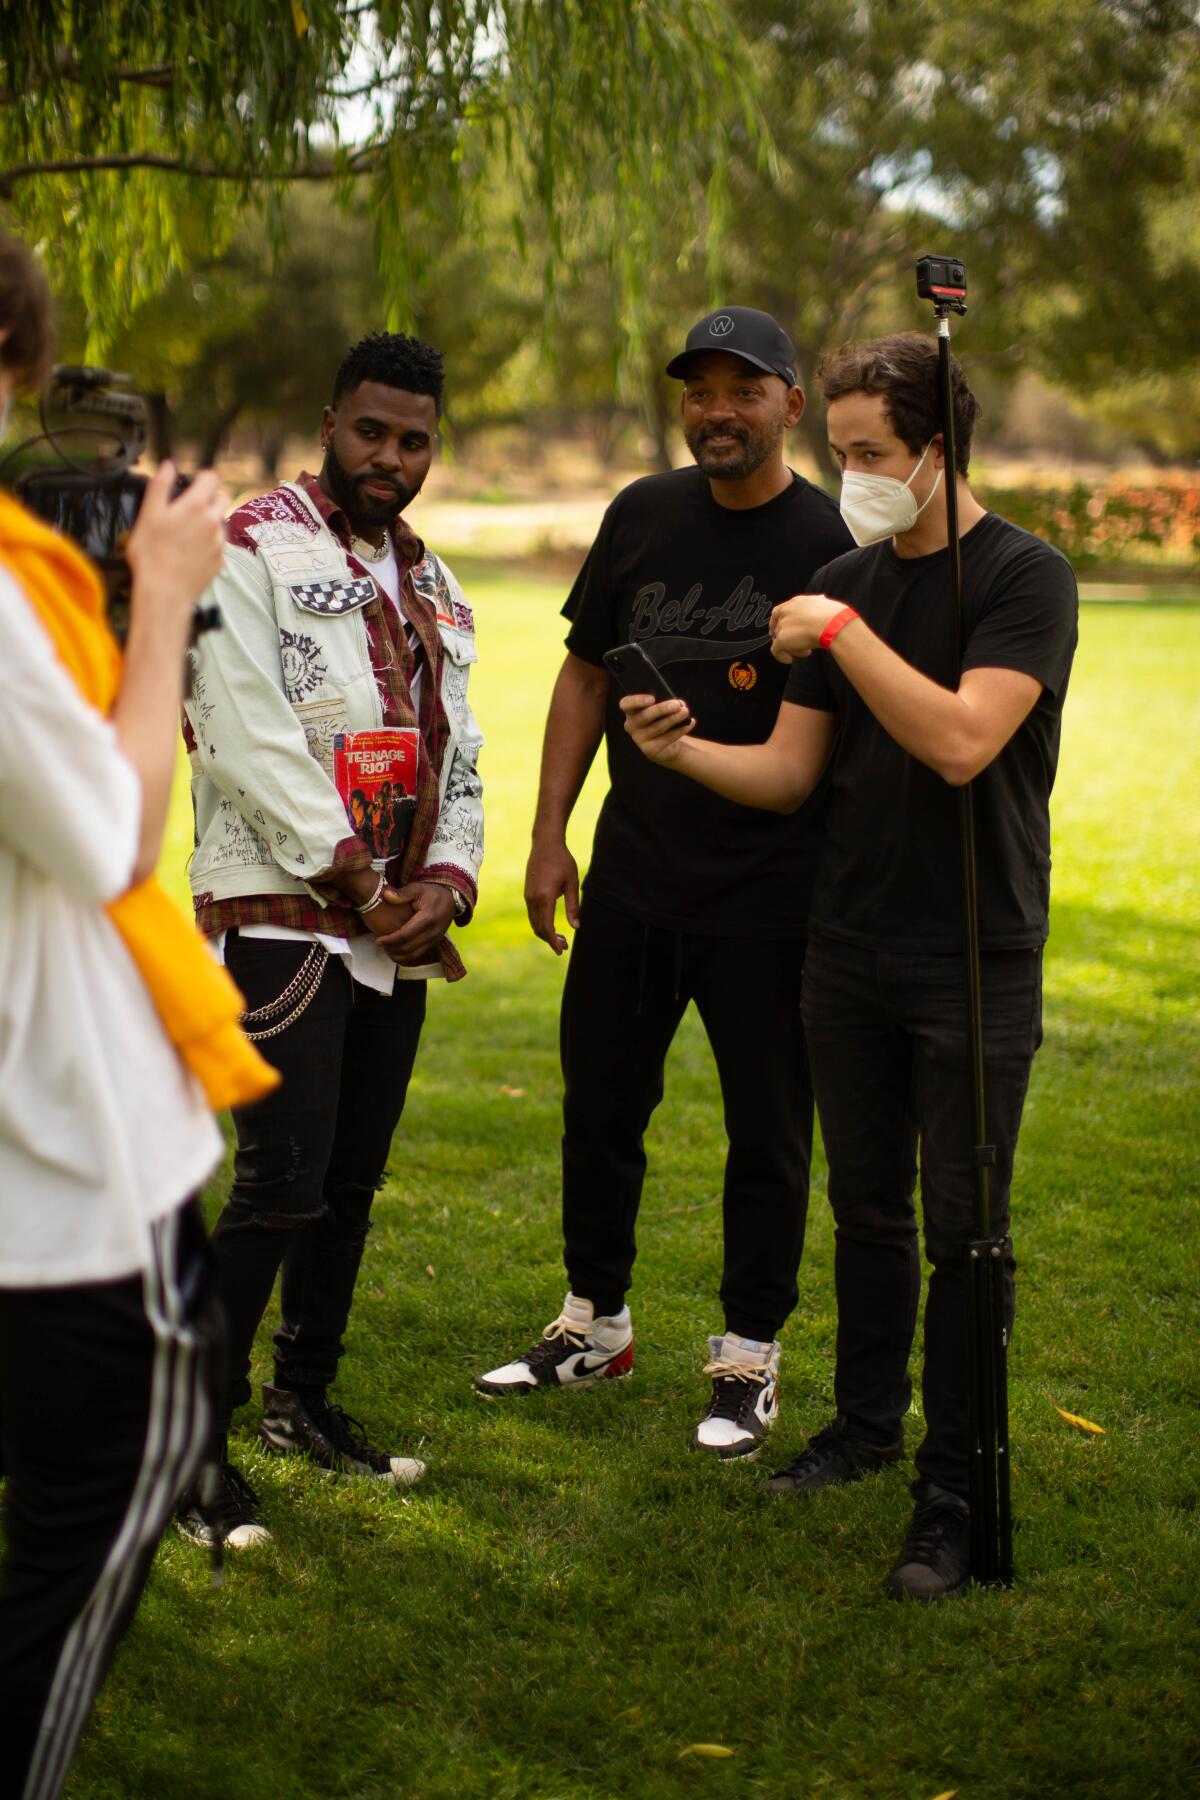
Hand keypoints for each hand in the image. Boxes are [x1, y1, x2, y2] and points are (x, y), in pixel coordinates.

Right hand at [125, 463, 225, 621]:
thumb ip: (160, 486)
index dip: (202, 477)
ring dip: (209, 521)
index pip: (211, 478)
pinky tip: (190, 552)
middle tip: (189, 506)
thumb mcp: (149, 515)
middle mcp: (213, 522)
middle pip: (222, 498)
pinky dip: (208, 543)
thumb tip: (168, 466)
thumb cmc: (151, 555)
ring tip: (186, 533)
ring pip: (220, 522)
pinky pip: (218, 545)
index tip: (192, 483)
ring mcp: (219, 543)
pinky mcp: (220, 561)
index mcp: (196, 506)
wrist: (164, 593)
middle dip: (209, 497)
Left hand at [371, 882, 454, 964]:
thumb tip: (386, 895)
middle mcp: (433, 932)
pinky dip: (406, 956)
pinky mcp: (435, 943)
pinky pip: (419, 954)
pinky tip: (395, 951)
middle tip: (379, 944)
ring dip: (398, 955)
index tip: (378, 939)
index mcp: (427, 918)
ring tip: (385, 949)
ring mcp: (435, 939)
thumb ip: (402, 894)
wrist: (451, 899)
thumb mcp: (417, 888)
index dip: (390, 939)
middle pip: (408, 948)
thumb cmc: (431, 893)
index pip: (405, 935)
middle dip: (392, 949)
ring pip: (414, 954)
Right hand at [524, 838, 579, 954]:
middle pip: (539, 928)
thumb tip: (576, 927)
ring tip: (560, 937)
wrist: (545, 844)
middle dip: (550, 940)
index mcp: (545, 898)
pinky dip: (541, 924)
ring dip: (545, 933)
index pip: (547, 927)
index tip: (562, 950)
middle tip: (565, 946)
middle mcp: (533, 899)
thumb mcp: (572, 883)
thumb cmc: (562, 861)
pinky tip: (552, 924)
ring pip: (534, 923)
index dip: (553, 942)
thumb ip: (573, 906)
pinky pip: (532, 915)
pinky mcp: (527, 893)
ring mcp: (528, 896)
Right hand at [618, 693, 693, 764]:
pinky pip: (667, 738)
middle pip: (644, 716)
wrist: (664, 743)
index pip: (626, 704)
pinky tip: (690, 723)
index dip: (637, 700)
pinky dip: (680, 730)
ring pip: (658, 727)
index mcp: (630, 711)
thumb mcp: (660, 708)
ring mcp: (639, 739)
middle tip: (677, 704)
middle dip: (661, 709)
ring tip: (685, 712)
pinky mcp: (650, 750)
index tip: (652, 698)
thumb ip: (663, 702)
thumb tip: (677, 704)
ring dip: (674, 718)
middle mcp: (631, 725)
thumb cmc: (661, 718)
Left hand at [768, 595, 845, 663]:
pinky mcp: (781, 639)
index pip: (780, 611)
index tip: (781, 630)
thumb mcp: (825, 604)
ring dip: (791, 647)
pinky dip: (781, 657)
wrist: (833, 624)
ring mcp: (783, 625)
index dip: (779, 621)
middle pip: (778, 626)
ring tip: (805, 651)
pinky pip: (776, 650)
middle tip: (796, 645)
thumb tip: (821, 599)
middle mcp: (786, 611)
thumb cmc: (835, 616)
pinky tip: (790, 660)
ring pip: (779, 639)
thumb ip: (818, 603)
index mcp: (796, 602)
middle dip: (787, 636)